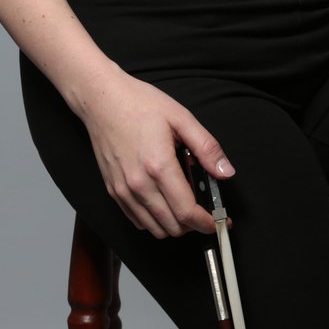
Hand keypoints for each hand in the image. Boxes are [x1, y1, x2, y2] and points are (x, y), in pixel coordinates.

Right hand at [78, 64, 233, 238]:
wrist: (102, 99)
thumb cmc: (139, 104)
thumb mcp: (181, 118)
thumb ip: (206, 147)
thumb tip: (226, 172)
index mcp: (159, 166)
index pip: (186, 212)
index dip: (207, 222)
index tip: (219, 221)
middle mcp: (139, 184)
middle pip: (172, 226)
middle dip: (194, 224)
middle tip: (205, 210)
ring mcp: (123, 190)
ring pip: (154, 229)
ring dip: (174, 225)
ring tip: (185, 205)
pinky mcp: (113, 190)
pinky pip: (137, 220)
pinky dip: (154, 221)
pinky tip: (163, 202)